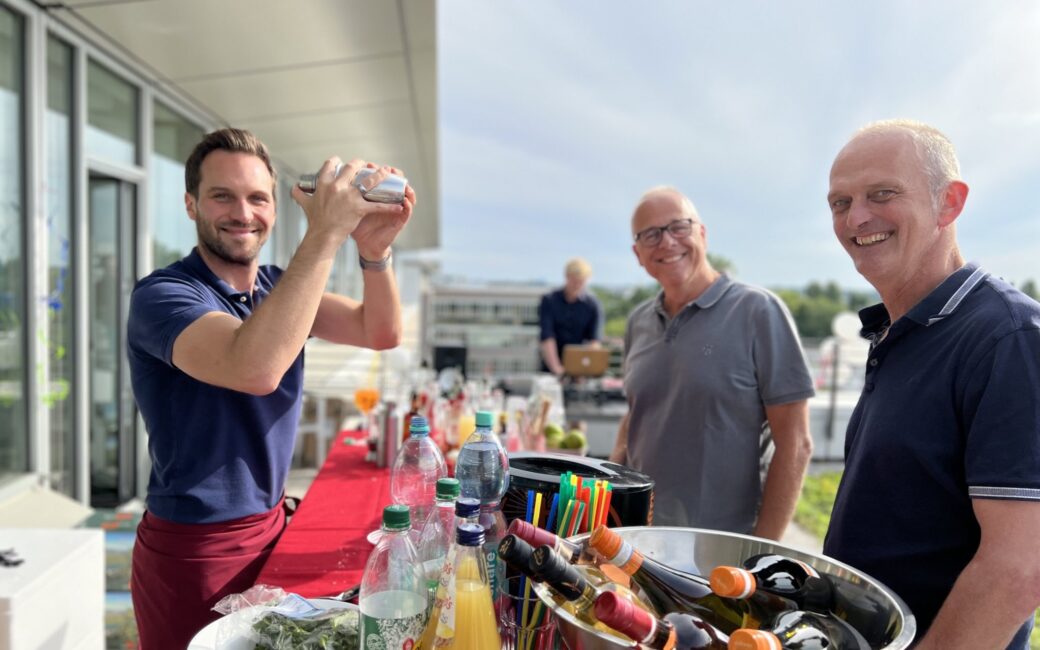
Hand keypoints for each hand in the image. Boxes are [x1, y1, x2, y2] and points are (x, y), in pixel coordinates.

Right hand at [290, 158, 410, 243]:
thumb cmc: (315, 221)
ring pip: (369, 181)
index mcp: (324, 183)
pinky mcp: (358, 208)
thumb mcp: (306, 204)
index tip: (341, 161)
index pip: (331, 164)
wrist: (322, 236)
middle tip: (365, 164)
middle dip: (360, 164)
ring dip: (380, 175)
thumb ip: (300, 195)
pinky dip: (389, 205)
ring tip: (387, 172)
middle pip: (352, 167)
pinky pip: (377, 205)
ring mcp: (349, 196)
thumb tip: (294, 188)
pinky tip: (398, 205)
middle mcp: (337, 186)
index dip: (337, 161)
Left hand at [351, 166, 415, 258]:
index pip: (379, 177)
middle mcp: (388, 200)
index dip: (376, 169)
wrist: (366, 245)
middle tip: (386, 169)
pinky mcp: (399, 220)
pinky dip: (408, 205)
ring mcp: (395, 209)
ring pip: (406, 193)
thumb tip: (327, 184)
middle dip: (392, 173)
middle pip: (394, 181)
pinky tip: (405, 200)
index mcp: (376, 195)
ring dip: (405, 186)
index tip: (368, 165)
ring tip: (401, 182)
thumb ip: (342, 198)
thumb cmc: (358, 227)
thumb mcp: (350, 210)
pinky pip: (407, 211)